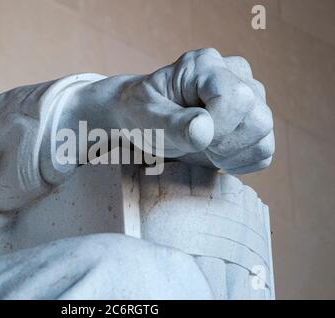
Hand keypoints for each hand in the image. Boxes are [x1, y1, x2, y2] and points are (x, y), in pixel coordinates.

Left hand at [117, 48, 273, 173]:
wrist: (142, 120)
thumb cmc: (141, 113)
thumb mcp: (145, 117)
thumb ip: (172, 124)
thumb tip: (205, 130)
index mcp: (205, 65)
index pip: (237, 97)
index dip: (218, 126)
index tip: (190, 135)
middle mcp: (234, 75)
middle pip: (259, 119)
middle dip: (225, 144)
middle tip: (196, 145)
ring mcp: (249, 97)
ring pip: (264, 135)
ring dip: (232, 155)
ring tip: (203, 149)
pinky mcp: (252, 122)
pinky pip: (264, 152)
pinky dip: (240, 162)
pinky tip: (215, 155)